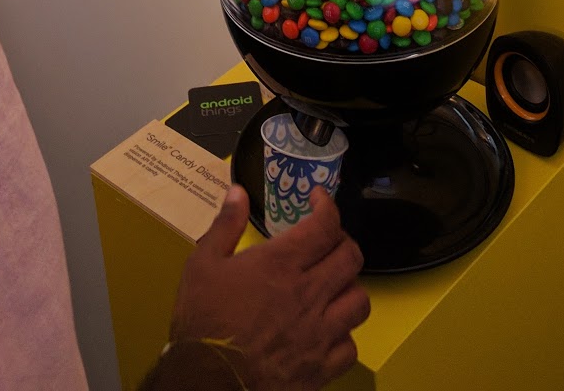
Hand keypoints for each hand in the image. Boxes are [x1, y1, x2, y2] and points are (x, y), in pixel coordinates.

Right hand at [169, 185, 369, 390]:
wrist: (207, 381)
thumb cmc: (203, 321)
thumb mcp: (203, 264)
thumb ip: (225, 225)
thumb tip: (238, 192)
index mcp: (281, 264)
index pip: (325, 226)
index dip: (327, 206)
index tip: (318, 200)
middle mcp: (308, 294)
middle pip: (350, 257)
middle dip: (342, 241)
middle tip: (326, 241)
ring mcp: (319, 333)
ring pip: (360, 301)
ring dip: (348, 287)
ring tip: (331, 285)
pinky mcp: (321, 368)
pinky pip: (351, 346)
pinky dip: (343, 335)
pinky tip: (326, 330)